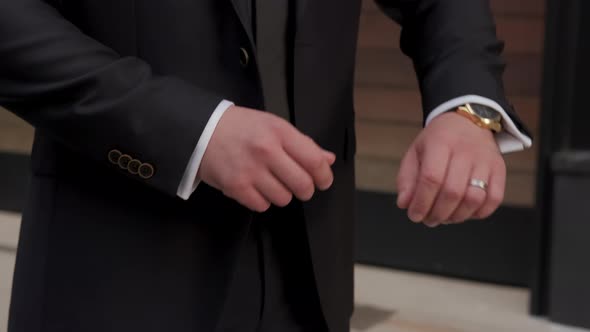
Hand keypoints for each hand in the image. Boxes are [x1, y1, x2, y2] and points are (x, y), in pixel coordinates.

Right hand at [198, 106, 335, 211]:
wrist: (202, 130)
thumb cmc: (241, 128)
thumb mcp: (274, 126)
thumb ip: (303, 144)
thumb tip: (328, 159)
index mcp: (280, 132)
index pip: (314, 161)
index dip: (324, 176)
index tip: (323, 181)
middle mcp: (267, 151)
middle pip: (302, 185)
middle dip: (305, 190)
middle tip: (299, 185)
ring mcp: (250, 170)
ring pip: (284, 199)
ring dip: (281, 194)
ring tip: (270, 181)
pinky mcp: (236, 187)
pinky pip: (262, 206)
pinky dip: (262, 200)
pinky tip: (255, 186)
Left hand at [396, 112, 505, 226]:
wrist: (468, 122)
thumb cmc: (438, 141)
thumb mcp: (415, 152)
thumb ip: (407, 178)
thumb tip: (404, 204)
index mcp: (440, 143)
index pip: (431, 178)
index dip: (421, 202)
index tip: (414, 215)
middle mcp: (466, 150)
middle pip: (452, 192)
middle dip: (437, 213)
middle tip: (429, 220)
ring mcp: (486, 160)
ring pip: (474, 198)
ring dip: (457, 216)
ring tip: (445, 217)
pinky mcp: (500, 169)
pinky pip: (494, 199)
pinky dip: (479, 213)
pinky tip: (464, 212)